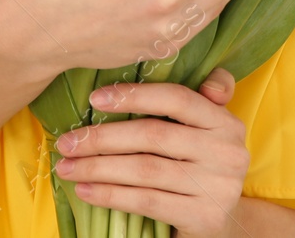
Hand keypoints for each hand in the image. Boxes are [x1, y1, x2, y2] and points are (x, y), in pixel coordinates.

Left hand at [54, 68, 249, 237]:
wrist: (222, 223)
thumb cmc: (200, 167)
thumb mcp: (206, 131)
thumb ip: (196, 99)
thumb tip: (170, 72)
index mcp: (225, 121)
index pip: (177, 98)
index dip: (135, 96)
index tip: (95, 99)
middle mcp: (227, 151)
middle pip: (153, 135)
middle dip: (103, 137)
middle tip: (67, 142)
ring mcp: (217, 187)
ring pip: (144, 170)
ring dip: (98, 167)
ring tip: (67, 167)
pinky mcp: (203, 218)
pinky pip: (146, 201)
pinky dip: (110, 195)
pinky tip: (86, 190)